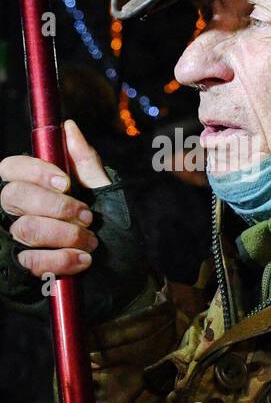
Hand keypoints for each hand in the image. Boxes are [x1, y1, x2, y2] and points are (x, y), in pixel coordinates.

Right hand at [0, 119, 107, 277]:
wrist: (127, 275)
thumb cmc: (115, 232)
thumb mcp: (106, 194)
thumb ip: (86, 163)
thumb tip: (69, 127)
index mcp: (37, 188)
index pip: (11, 168)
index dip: (35, 171)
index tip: (66, 182)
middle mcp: (22, 211)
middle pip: (13, 196)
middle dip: (57, 206)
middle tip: (87, 216)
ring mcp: (21, 240)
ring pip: (24, 228)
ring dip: (66, 234)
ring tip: (92, 241)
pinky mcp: (27, 268)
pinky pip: (31, 260)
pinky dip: (62, 259)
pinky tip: (83, 260)